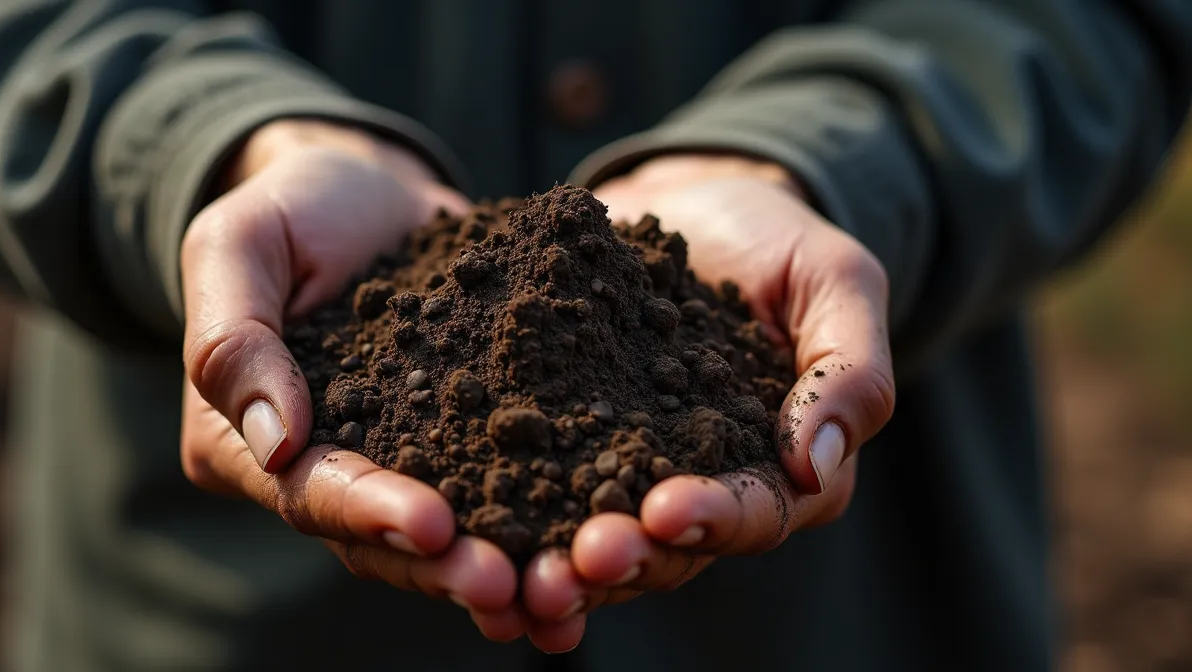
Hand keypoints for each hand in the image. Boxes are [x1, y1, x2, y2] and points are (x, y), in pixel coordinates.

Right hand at [178, 120, 522, 640]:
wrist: (370, 187)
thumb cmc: (292, 207)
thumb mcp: (238, 244)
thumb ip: (235, 337)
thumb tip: (276, 443)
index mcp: (249, 444)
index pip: (307, 492)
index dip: (368, 512)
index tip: (432, 524)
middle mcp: (328, 470)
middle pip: (383, 536)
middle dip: (444, 565)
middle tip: (508, 586)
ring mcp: (401, 459)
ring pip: (450, 530)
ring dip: (503, 559)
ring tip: (563, 586)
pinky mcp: (467, 436)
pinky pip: (505, 482)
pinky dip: (546, 511)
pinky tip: (598, 529)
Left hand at [520, 155, 895, 650]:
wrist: (688, 201)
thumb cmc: (778, 241)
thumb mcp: (836, 282)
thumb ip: (849, 369)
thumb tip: (814, 466)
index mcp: (777, 467)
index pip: (755, 512)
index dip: (715, 519)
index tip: (669, 512)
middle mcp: (697, 485)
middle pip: (665, 547)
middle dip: (622, 558)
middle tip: (574, 565)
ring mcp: (621, 467)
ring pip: (592, 534)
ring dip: (555, 560)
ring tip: (513, 575)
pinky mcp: (559, 438)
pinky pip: (529, 485)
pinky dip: (502, 515)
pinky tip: (462, 529)